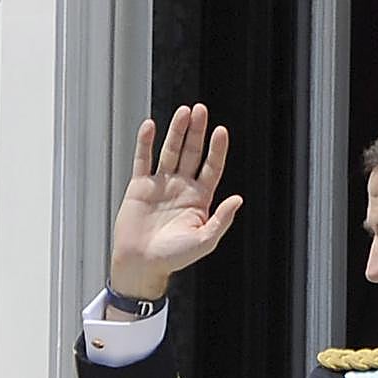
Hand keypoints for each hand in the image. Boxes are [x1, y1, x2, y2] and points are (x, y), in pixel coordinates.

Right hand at [110, 103, 242, 298]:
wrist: (140, 265)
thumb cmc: (171, 258)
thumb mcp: (203, 242)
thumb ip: (221, 220)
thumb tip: (238, 199)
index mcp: (198, 199)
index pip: (211, 167)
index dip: (217, 149)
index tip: (220, 132)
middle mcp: (181, 188)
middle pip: (192, 153)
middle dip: (197, 132)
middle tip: (200, 111)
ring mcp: (160, 185)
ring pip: (170, 151)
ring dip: (176, 131)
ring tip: (183, 113)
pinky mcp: (139, 187)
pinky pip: (142, 160)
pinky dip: (145, 143)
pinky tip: (150, 127)